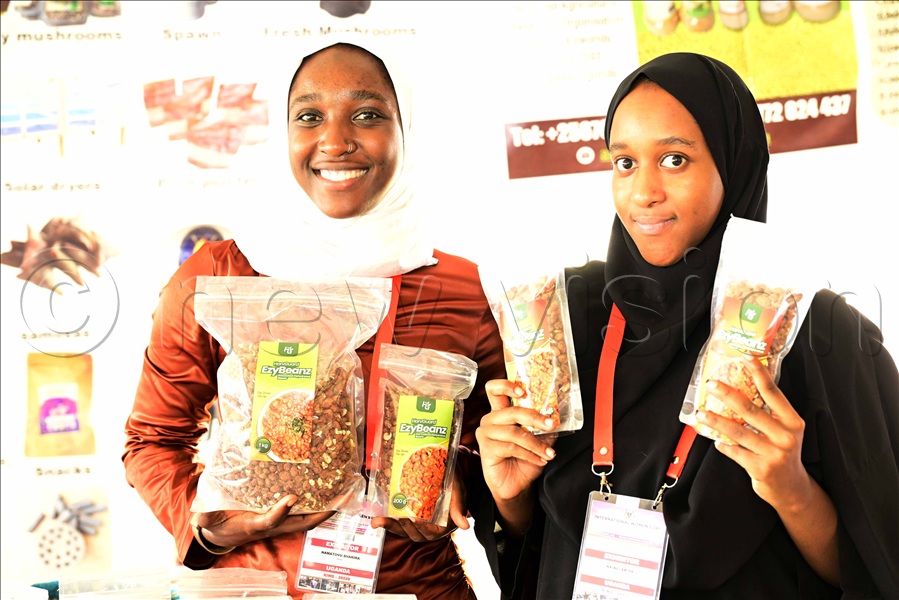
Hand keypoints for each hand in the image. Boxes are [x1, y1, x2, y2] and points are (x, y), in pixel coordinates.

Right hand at [194, 495, 334, 547]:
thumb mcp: (209, 519)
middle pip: (303, 521)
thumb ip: (206, 517)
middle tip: (343, 495)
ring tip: (343, 488)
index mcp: (254, 525)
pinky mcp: (281, 512)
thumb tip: (201, 516)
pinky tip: (326, 485)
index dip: (281, 511)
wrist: (220, 530)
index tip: (291, 497)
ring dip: (326, 505)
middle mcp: (273, 524)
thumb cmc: (217, 523)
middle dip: (324, 511)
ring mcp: (280, 519)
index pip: (270, 521)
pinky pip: (303, 509)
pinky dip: (316, 500)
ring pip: (307, 515)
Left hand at [370, 472, 468, 541]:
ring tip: (377, 521)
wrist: (449, 471)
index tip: (414, 520)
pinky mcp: (409, 517)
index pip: (432, 531)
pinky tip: (376, 518)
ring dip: (390, 526)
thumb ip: (458, 508)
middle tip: (391, 518)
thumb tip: (464, 525)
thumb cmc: (454, 481)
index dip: (422, 528)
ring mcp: (418, 523)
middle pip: (415, 533)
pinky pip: (398, 523)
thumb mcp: (458, 492)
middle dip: (401, 527)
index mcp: (444, 525)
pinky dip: (387, 522)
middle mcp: (431, 527)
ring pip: (403, 530)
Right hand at [475, 379, 556, 502]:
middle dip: (535, 417)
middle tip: (551, 424)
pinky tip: (540, 460)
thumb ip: (543, 425)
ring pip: (514, 432)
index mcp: (501, 412)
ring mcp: (486, 433)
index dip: (507, 385)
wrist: (517, 484)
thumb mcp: (539, 439)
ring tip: (549, 453)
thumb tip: (555, 415)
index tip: (524, 391)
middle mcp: (490, 420)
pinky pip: (511, 447)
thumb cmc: (525, 459)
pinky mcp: (486, 449)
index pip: (495, 389)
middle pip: (512, 411)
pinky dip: (529, 454)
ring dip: (536, 444)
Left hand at [696, 355, 811, 511]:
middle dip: (728, 395)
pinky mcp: (761, 468)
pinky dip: (723, 445)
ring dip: (716, 420)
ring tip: (701, 413)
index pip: (773, 392)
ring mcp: (773, 453)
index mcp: (792, 421)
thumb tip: (740, 387)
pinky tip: (715, 440)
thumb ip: (769, 413)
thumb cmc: (783, 453)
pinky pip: (734, 451)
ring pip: (738, 431)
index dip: (759, 373)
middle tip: (712, 384)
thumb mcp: (784, 430)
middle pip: (751, 410)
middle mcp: (785, 436)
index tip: (746, 357)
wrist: (792, 488)